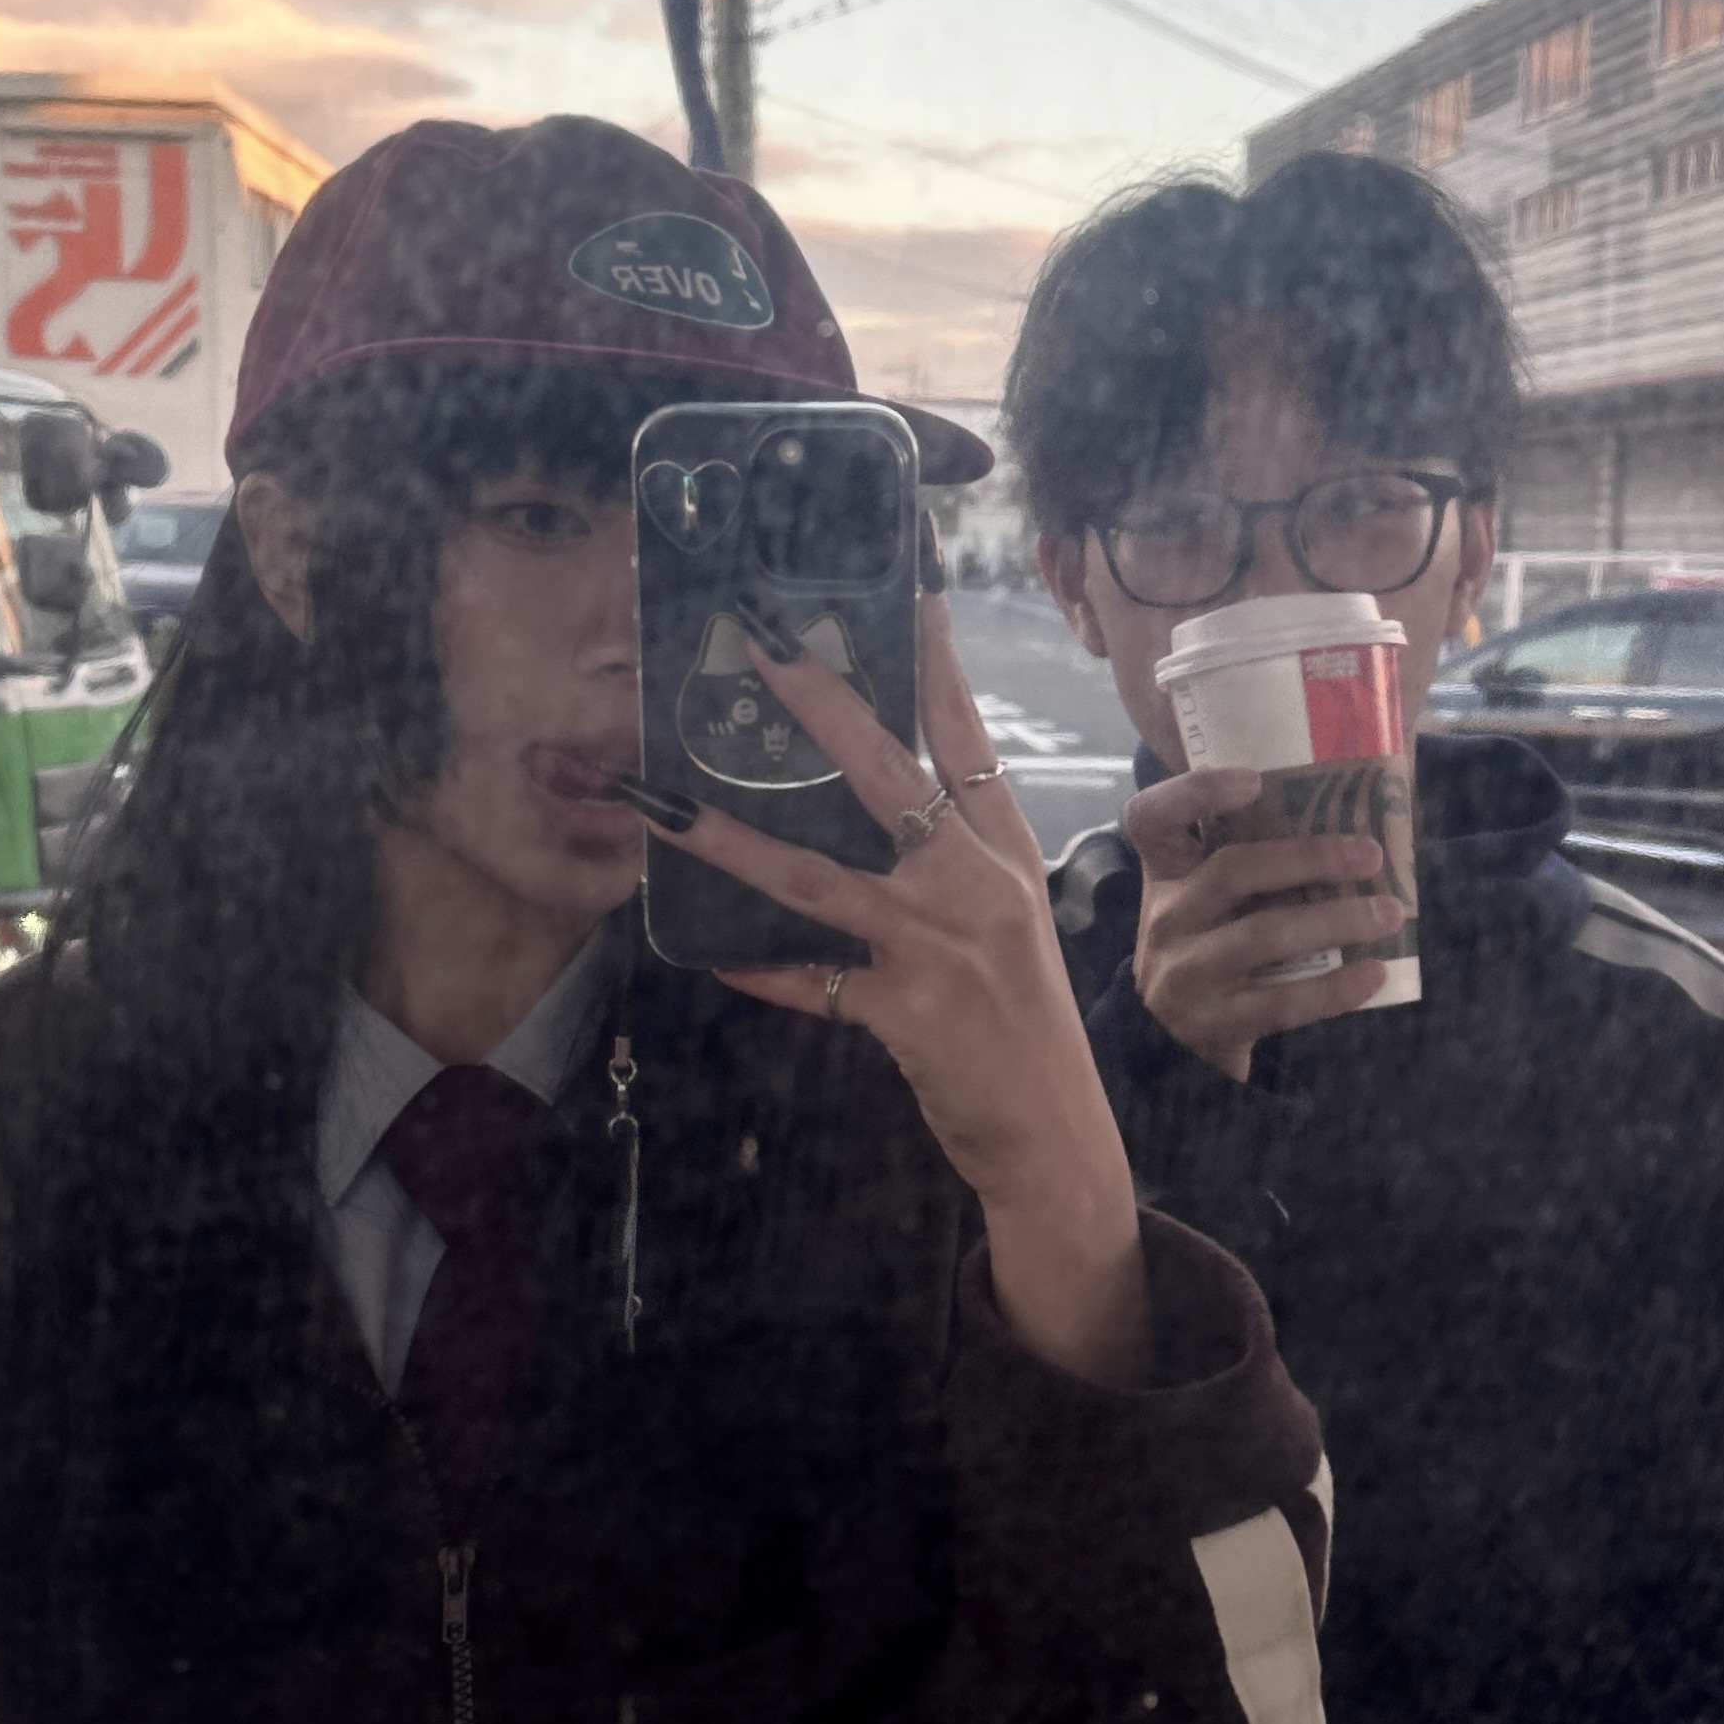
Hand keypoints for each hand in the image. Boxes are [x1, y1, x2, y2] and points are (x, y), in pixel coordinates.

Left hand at [634, 592, 1148, 1384]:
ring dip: (733, 842)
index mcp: (1005, 853)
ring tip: (666, 810)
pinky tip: (717, 958)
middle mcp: (977, 886)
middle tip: (766, 649)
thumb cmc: (1024, 1025)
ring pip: (819, 877)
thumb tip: (894, 808)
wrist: (1057, 1136)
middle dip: (827, 707)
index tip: (910, 586)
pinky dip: (767, 972)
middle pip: (893, 776)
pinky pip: (814, 982)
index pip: (968, 737)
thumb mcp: (1010, 925)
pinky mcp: (908, 1010)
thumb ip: (958, 864)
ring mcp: (942, 946)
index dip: (937, 661)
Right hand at [1124, 767, 1403, 1082]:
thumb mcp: (1205, 901)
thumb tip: (1352, 820)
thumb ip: (1250, 864)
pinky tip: (1373, 973)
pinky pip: (1280, 1003)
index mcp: (1165, 874)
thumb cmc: (1209, 948)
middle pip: (1232, 871)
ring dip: (1334, 920)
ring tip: (1388, 912)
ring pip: (1262, 935)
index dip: (1195, 792)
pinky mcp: (1212, 1023)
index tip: (1254, 779)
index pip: (1151, 818)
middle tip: (1369, 854)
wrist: (1173, 1042)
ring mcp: (1185, 973)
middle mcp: (1166, 917)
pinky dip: (1332, 989)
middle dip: (1308, 858)